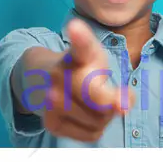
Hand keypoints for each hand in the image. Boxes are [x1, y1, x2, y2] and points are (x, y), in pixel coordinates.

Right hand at [43, 18, 135, 141]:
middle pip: (101, 100)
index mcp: (76, 54)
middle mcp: (59, 76)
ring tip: (92, 101)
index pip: (80, 46)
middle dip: (112, 100)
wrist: (39, 78)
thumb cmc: (80, 68)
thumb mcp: (97, 63)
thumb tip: (124, 107)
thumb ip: (116, 88)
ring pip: (100, 121)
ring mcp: (51, 100)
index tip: (75, 27)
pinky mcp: (50, 123)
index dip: (80, 37)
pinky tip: (85, 113)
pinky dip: (96, 127)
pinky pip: (92, 134)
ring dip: (104, 116)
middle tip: (109, 92)